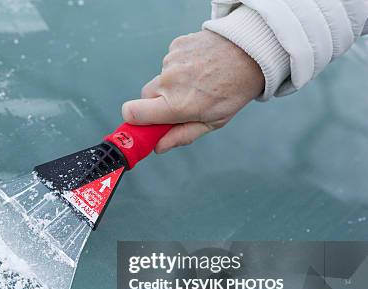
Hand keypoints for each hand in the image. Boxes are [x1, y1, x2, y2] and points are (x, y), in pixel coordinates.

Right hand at [122, 30, 264, 153]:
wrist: (252, 52)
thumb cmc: (233, 91)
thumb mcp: (212, 122)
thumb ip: (182, 135)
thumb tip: (157, 147)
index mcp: (177, 105)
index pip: (132, 113)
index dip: (133, 120)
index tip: (144, 123)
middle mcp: (169, 82)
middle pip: (144, 98)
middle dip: (157, 103)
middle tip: (182, 103)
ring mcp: (171, 61)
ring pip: (159, 79)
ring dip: (172, 83)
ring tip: (199, 81)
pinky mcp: (175, 45)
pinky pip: (169, 62)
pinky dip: (180, 66)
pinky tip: (199, 66)